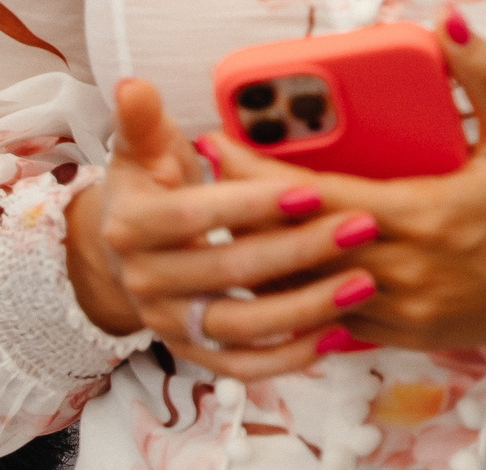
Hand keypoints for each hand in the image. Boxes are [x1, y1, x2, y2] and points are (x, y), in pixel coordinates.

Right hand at [69, 77, 383, 376]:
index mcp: (131, 228)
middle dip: (298, 252)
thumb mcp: (141, 151)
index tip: (311, 192)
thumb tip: (134, 86)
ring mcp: (168, 323)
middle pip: (226, 272)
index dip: (252, 206)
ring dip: (305, 310)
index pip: (195, 218)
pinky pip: (241, 366)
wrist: (123, 253)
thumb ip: (143, 121)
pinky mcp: (191, 352)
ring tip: (363, 285)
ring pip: (239, 326)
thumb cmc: (149, 189)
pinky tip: (337, 337)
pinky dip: (287, 359)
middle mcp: (144, 283)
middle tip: (362, 230)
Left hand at [194, 7, 485, 351]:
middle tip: (201, 186)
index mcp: (422, 216)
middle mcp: (402, 271)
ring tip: (225, 226)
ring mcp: (399, 311)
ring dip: (259, 260)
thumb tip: (446, 19)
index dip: (256, 172)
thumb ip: (480, 73)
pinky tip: (270, 272)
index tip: (216, 145)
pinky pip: (328, 321)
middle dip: (241, 216)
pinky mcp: (402, 337)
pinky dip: (296, 297)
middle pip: (292, 248)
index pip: (314, 195)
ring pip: (302, 294)